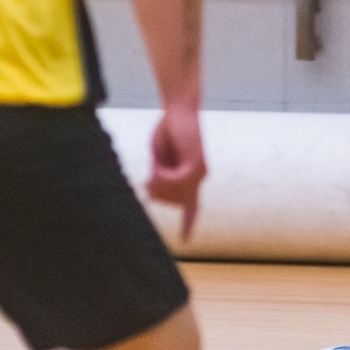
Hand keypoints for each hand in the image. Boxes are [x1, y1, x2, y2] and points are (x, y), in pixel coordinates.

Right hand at [147, 104, 206, 240]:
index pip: (191, 206)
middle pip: (170, 202)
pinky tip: (158, 167)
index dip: (187, 223)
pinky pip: (174, 182)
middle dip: (155, 191)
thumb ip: (159, 178)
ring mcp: (199, 173)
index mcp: (191, 178)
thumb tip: (153, 193)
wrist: (180, 108)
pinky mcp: (196, 165)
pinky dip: (161, 176)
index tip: (186, 241)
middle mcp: (199, 178)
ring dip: (156, 181)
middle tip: (150, 173)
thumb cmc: (168, 131)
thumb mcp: (160, 160)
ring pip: (171, 193)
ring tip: (156, 164)